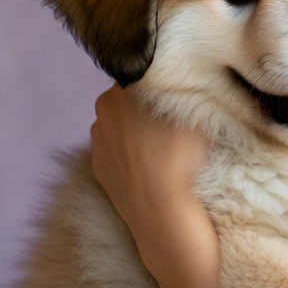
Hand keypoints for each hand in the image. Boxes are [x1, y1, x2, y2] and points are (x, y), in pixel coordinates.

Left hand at [90, 84, 216, 275]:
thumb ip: (181, 86)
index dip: (162, 82)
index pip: (141, 75)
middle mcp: (100, 114)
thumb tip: (180, 76)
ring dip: (139, 130)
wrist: (163, 212)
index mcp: (117, 93)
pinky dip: (132, 154)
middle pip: (129, 100)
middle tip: (176, 120)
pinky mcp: (99, 169)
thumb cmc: (180, 156)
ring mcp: (97, 144)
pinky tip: (151, 165)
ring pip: (122, 126)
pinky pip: (117, 152)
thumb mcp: (191, 109)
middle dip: (148, 106)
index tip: (179, 95)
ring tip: (165, 147)